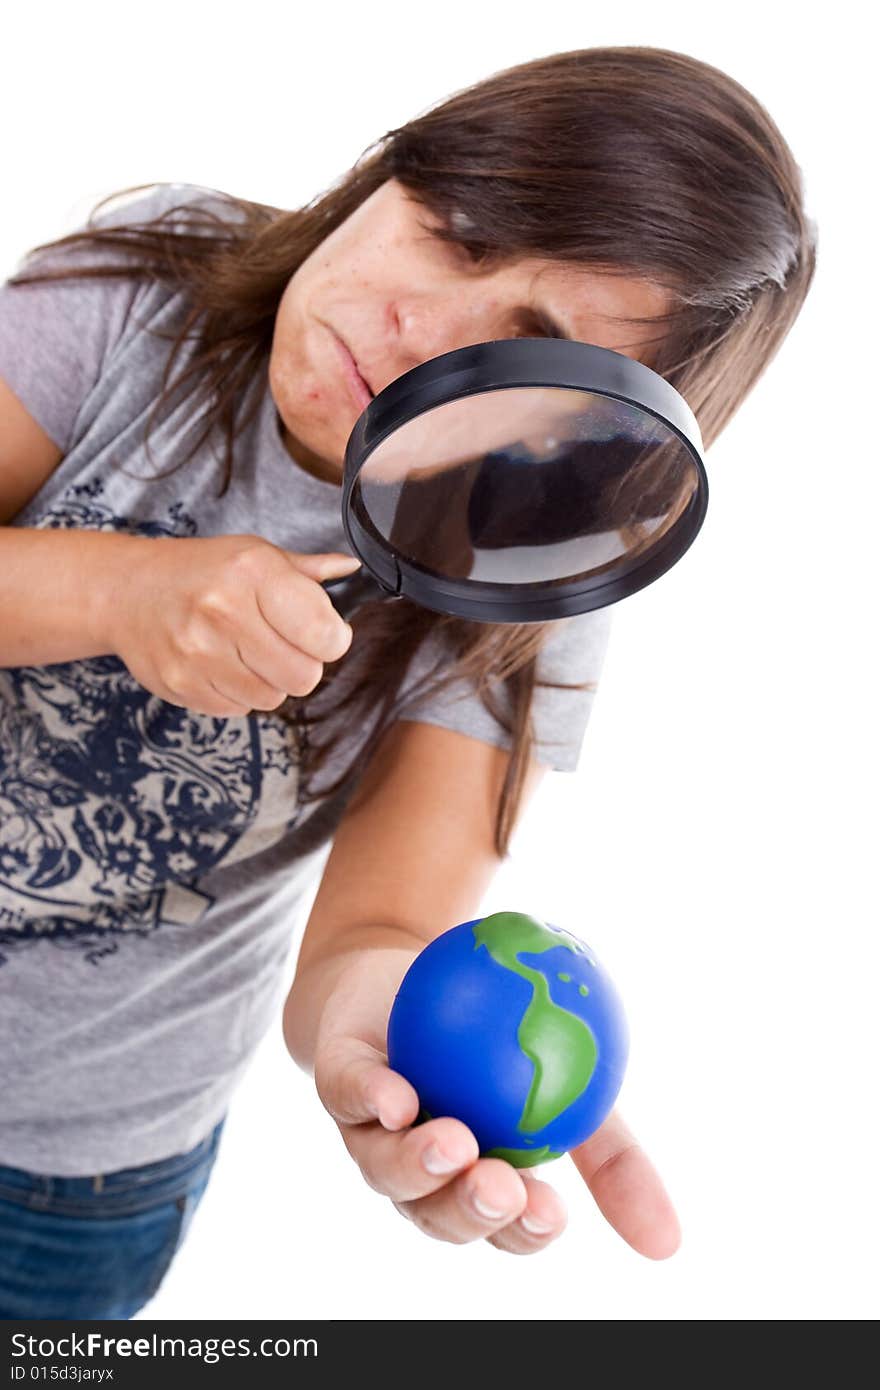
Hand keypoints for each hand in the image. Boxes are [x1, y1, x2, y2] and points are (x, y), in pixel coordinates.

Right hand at [104, 534, 359, 714]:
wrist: (126, 591)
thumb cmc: (199, 571)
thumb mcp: (254, 554)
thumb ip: (306, 571)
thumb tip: (353, 572)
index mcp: (252, 573)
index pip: (324, 633)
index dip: (333, 639)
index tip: (323, 633)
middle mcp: (224, 612)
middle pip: (304, 676)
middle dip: (303, 664)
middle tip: (283, 645)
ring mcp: (199, 653)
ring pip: (273, 697)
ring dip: (269, 680)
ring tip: (246, 652)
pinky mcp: (182, 685)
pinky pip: (239, 709)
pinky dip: (238, 693)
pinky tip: (221, 664)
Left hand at [313, 958, 679, 1257]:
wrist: (408, 970)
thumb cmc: (496, 1041)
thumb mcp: (568, 1089)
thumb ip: (612, 1159)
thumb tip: (671, 1245)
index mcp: (474, 1180)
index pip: (502, 1224)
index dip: (523, 1229)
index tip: (554, 1211)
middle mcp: (416, 1170)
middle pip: (436, 1212)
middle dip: (467, 1210)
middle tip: (502, 1187)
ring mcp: (371, 1128)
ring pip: (383, 1165)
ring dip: (417, 1163)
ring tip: (454, 1145)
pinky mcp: (337, 1076)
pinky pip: (348, 1092)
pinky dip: (371, 1097)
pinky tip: (398, 1098)